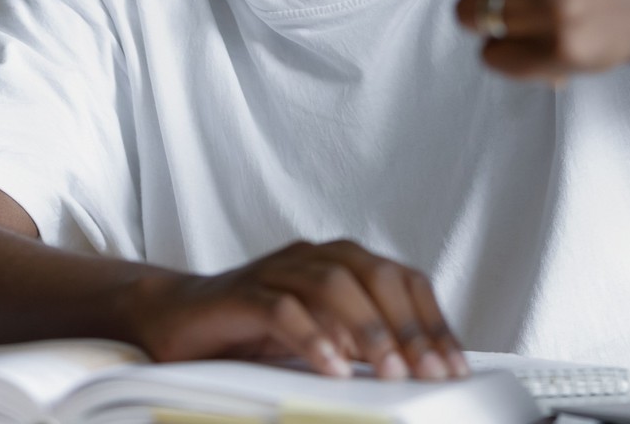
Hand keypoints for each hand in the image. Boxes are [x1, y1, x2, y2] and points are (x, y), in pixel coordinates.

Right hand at [129, 239, 469, 381]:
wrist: (178, 318)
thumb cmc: (255, 330)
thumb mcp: (321, 336)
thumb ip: (361, 342)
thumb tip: (417, 368)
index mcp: (341, 260)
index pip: (402, 279)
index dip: (432, 321)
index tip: (452, 366)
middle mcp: (313, 256)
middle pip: (375, 276)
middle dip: (408, 327)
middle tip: (427, 373)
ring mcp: (276, 270)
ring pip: (333, 285)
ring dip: (367, 330)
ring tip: (388, 373)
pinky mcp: (241, 293)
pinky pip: (281, 308)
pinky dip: (311, 337)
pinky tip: (331, 368)